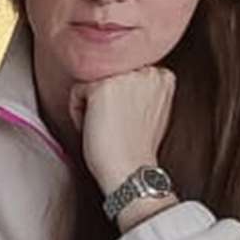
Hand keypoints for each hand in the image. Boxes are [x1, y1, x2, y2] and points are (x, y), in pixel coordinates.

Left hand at [71, 65, 174, 199]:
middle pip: (109, 77)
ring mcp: (125, 76)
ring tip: (105, 128)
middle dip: (105, 101)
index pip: (126, 77)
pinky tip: (94, 129)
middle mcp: (147, 71)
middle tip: (113, 127)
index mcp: (163, 76)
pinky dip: (77, 112)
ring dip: (91, 106)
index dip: (120, 101)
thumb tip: (123, 84)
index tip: (122, 121)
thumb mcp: (154, 111)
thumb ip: (143, 90)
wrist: (131, 169)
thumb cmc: (138, 147)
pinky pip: (77, 92)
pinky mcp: (101, 86)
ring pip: (93, 83)